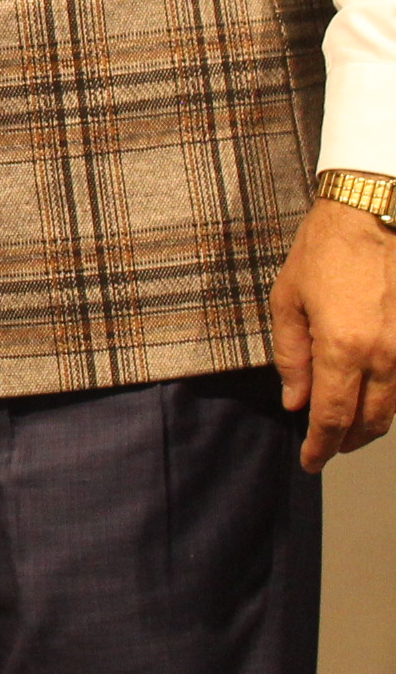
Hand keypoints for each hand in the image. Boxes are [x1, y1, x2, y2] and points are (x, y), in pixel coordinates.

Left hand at [272, 198, 395, 471]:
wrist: (375, 212)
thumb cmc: (325, 250)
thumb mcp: (288, 299)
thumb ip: (291, 356)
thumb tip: (295, 401)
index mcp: (344, 348)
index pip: (333, 417)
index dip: (321, 446)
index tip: (310, 461)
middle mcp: (384, 356)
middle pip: (370, 422)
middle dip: (345, 442)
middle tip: (326, 449)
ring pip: (394, 408)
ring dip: (370, 426)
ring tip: (346, 430)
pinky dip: (390, 400)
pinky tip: (372, 398)